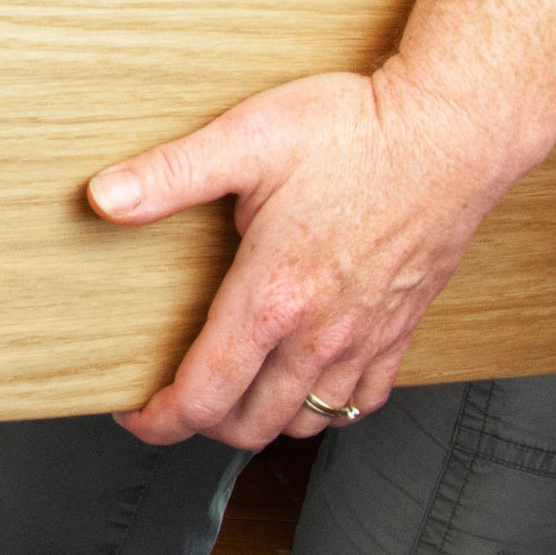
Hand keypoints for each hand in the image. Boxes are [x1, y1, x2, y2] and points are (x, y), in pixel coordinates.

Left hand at [87, 61, 520, 449]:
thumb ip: (169, 175)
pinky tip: (300, 378)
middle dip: (200, 423)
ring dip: (259, 418)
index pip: (204, 396)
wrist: (454, 130)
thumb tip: (101, 199)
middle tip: (174, 395)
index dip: (158, 419)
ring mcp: (366, 338)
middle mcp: (321, 333)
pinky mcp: (401, 329)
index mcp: (273, 297)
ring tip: (229, 388)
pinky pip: (360, 403)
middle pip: (249, 425)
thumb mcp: (246, 140)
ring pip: (304, 421)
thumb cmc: (354, 131)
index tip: (133, 411)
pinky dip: (323, 408)